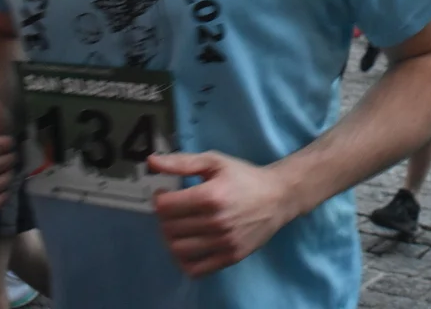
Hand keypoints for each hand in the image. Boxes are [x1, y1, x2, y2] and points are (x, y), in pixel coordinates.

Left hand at [150, 151, 290, 277]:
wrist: (279, 197)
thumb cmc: (244, 177)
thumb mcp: (215, 161)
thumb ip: (181, 162)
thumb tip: (151, 162)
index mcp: (210, 196)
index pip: (164, 207)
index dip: (159, 198)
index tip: (166, 193)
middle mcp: (216, 222)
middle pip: (168, 228)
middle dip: (165, 217)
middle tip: (175, 209)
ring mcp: (223, 242)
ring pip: (177, 249)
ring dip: (172, 238)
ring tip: (181, 226)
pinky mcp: (230, 257)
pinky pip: (195, 269)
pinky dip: (184, 260)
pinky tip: (189, 245)